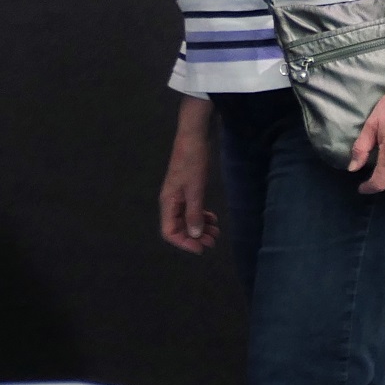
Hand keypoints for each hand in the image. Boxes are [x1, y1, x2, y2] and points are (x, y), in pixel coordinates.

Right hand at [159, 97, 219, 253]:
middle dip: (195, 237)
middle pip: (179, 227)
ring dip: (200, 227)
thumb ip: (194, 213)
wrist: (194, 136)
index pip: (170, 232)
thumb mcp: (195, 189)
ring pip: (187, 219)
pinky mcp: (188, 189)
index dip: (184, 242)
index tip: (201, 248)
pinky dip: (202, 216)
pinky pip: (192, 209)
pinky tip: (212, 218)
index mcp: (168, 203)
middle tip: (213, 241)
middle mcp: (171, 201)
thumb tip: (195, 235)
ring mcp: (179, 195)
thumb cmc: (193, 161)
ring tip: (216, 232)